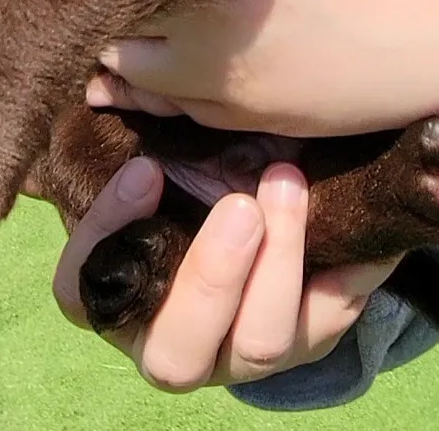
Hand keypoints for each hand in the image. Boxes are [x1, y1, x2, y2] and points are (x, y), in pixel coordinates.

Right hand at [52, 157, 397, 390]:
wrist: (267, 196)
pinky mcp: (308, 343)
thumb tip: (107, 82)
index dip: (111, 239)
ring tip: (289, 182)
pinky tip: (355, 223)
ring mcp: (243, 351)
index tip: (146, 170)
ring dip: (279, 262)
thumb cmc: (190, 174)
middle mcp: (175, 341)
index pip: (83, 292)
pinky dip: (348, 271)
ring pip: (258, 345)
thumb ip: (142, 135)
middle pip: (176, 355)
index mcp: (120, 297)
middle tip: (241, 205)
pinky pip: (328, 323)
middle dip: (211, 279)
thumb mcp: (167, 156)